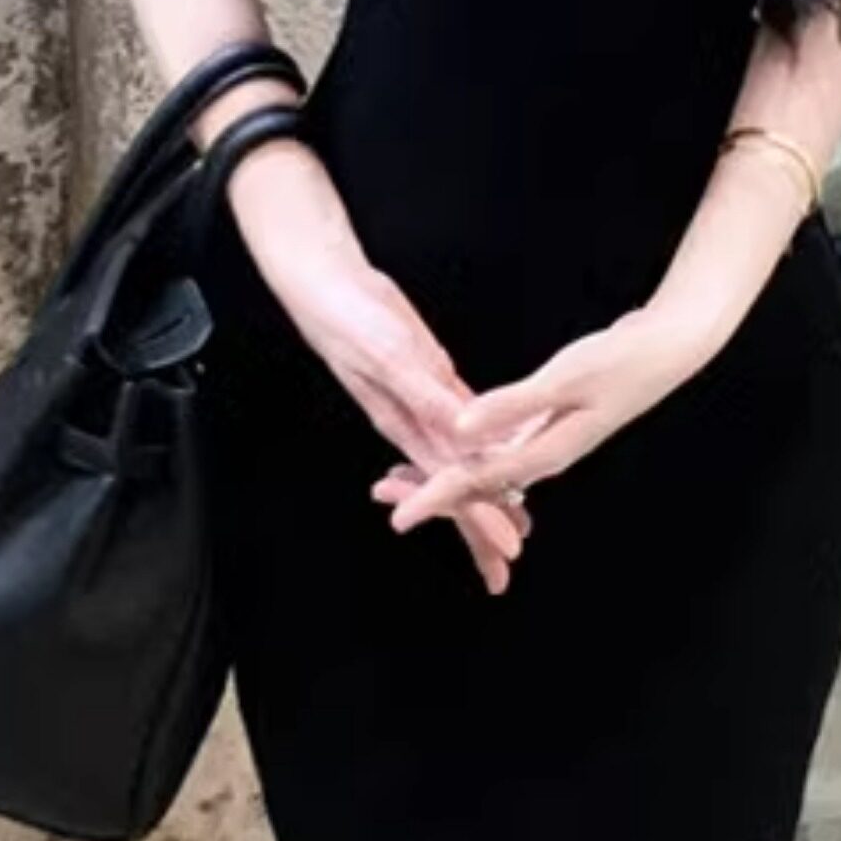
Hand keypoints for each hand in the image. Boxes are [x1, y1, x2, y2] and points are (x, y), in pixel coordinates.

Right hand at [261, 243, 533, 597]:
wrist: (328, 283)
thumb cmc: (349, 319)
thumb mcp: (391, 356)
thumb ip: (426, 395)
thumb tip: (461, 436)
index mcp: (404, 423)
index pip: (450, 485)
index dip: (480, 518)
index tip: (507, 546)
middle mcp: (414, 420)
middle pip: (456, 484)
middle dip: (481, 523)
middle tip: (509, 557)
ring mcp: (421, 400)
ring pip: (460, 458)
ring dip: (485, 488)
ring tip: (512, 515)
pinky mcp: (429, 375)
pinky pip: (459, 418)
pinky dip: (480, 440)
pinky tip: (496, 450)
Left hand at [370, 300, 712, 542]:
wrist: (669, 350)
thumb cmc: (623, 362)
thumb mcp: (564, 378)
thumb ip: (511, 405)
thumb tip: (460, 429)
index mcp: (546, 452)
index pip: (477, 482)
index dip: (435, 496)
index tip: (399, 516)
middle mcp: (545, 455)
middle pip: (477, 484)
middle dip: (431, 491)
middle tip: (385, 494)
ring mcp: (551, 440)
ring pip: (488, 469)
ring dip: (447, 473)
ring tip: (404, 476)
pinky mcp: (554, 422)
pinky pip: (503, 450)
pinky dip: (474, 452)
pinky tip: (457, 446)